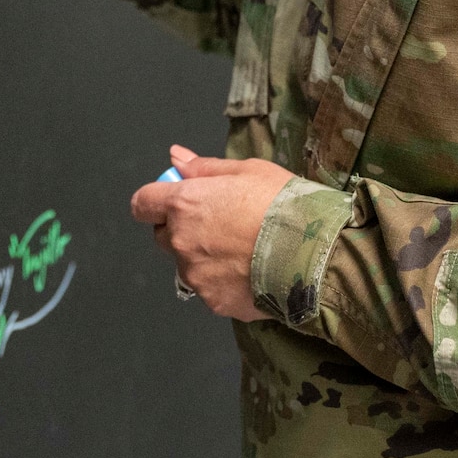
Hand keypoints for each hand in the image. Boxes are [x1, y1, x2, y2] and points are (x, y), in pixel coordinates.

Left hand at [129, 145, 294, 320]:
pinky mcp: (214, 301)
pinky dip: (223, 281)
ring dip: (204, 257)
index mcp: (184, 204)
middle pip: (163, 236)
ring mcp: (196, 276)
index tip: (175, 199)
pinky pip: (210, 288)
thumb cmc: (284, 206)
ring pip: (187, 264)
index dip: (156, 200)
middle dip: (181, 229)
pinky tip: (252, 270)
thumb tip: (176, 157)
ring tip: (243, 249)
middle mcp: (181, 242)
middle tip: (220, 223)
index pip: (142, 204)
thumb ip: (204, 168)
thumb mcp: (247, 171)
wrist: (316, 254)